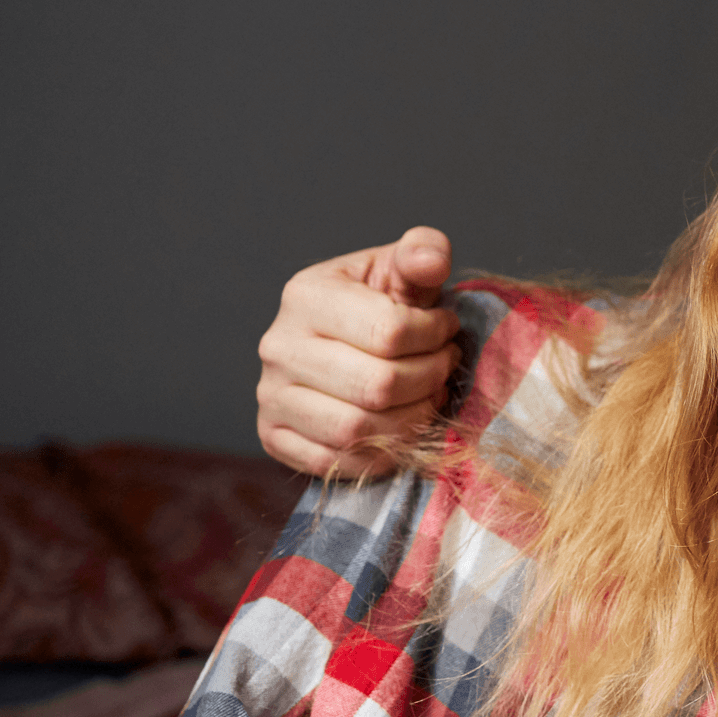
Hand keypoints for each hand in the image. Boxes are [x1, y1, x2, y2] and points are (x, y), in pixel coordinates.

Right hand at [256, 226, 462, 477]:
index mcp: (307, 295)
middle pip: (377, 385)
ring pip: (358, 430)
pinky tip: (404, 426)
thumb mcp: (401, 269)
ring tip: (430, 395)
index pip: (388, 331)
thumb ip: (423, 253)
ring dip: (413, 419)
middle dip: (429, 379)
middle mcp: (279, 346)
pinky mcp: (273, 436)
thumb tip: (432, 260)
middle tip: (445, 366)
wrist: (339, 341)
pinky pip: (336, 463)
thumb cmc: (380, 303)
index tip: (447, 331)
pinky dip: (383, 454)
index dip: (434, 336)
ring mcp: (271, 396)